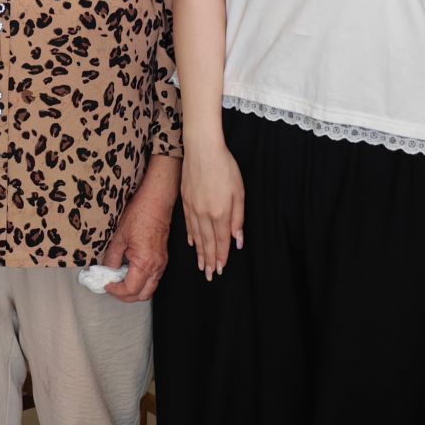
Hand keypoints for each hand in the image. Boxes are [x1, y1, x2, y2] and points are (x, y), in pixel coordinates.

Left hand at [104, 160, 175, 301]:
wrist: (156, 202)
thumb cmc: (140, 215)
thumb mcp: (119, 237)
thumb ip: (112, 257)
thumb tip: (107, 270)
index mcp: (145, 263)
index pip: (130, 290)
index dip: (115, 290)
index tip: (105, 284)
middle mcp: (157, 267)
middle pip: (142, 295)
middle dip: (125, 296)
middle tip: (111, 287)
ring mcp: (162, 264)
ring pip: (149, 288)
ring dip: (134, 289)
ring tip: (118, 280)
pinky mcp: (162, 259)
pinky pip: (153, 278)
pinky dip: (141, 280)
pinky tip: (129, 270)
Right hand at [181, 137, 243, 278]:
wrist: (202, 149)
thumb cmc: (225, 167)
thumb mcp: (239, 192)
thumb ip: (238, 217)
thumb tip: (237, 239)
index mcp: (219, 213)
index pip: (220, 241)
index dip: (221, 256)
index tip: (220, 269)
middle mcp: (204, 214)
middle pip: (207, 242)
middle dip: (209, 260)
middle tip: (208, 275)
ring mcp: (192, 207)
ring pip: (196, 235)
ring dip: (199, 252)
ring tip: (200, 265)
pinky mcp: (185, 200)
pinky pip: (188, 224)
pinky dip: (191, 236)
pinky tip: (192, 243)